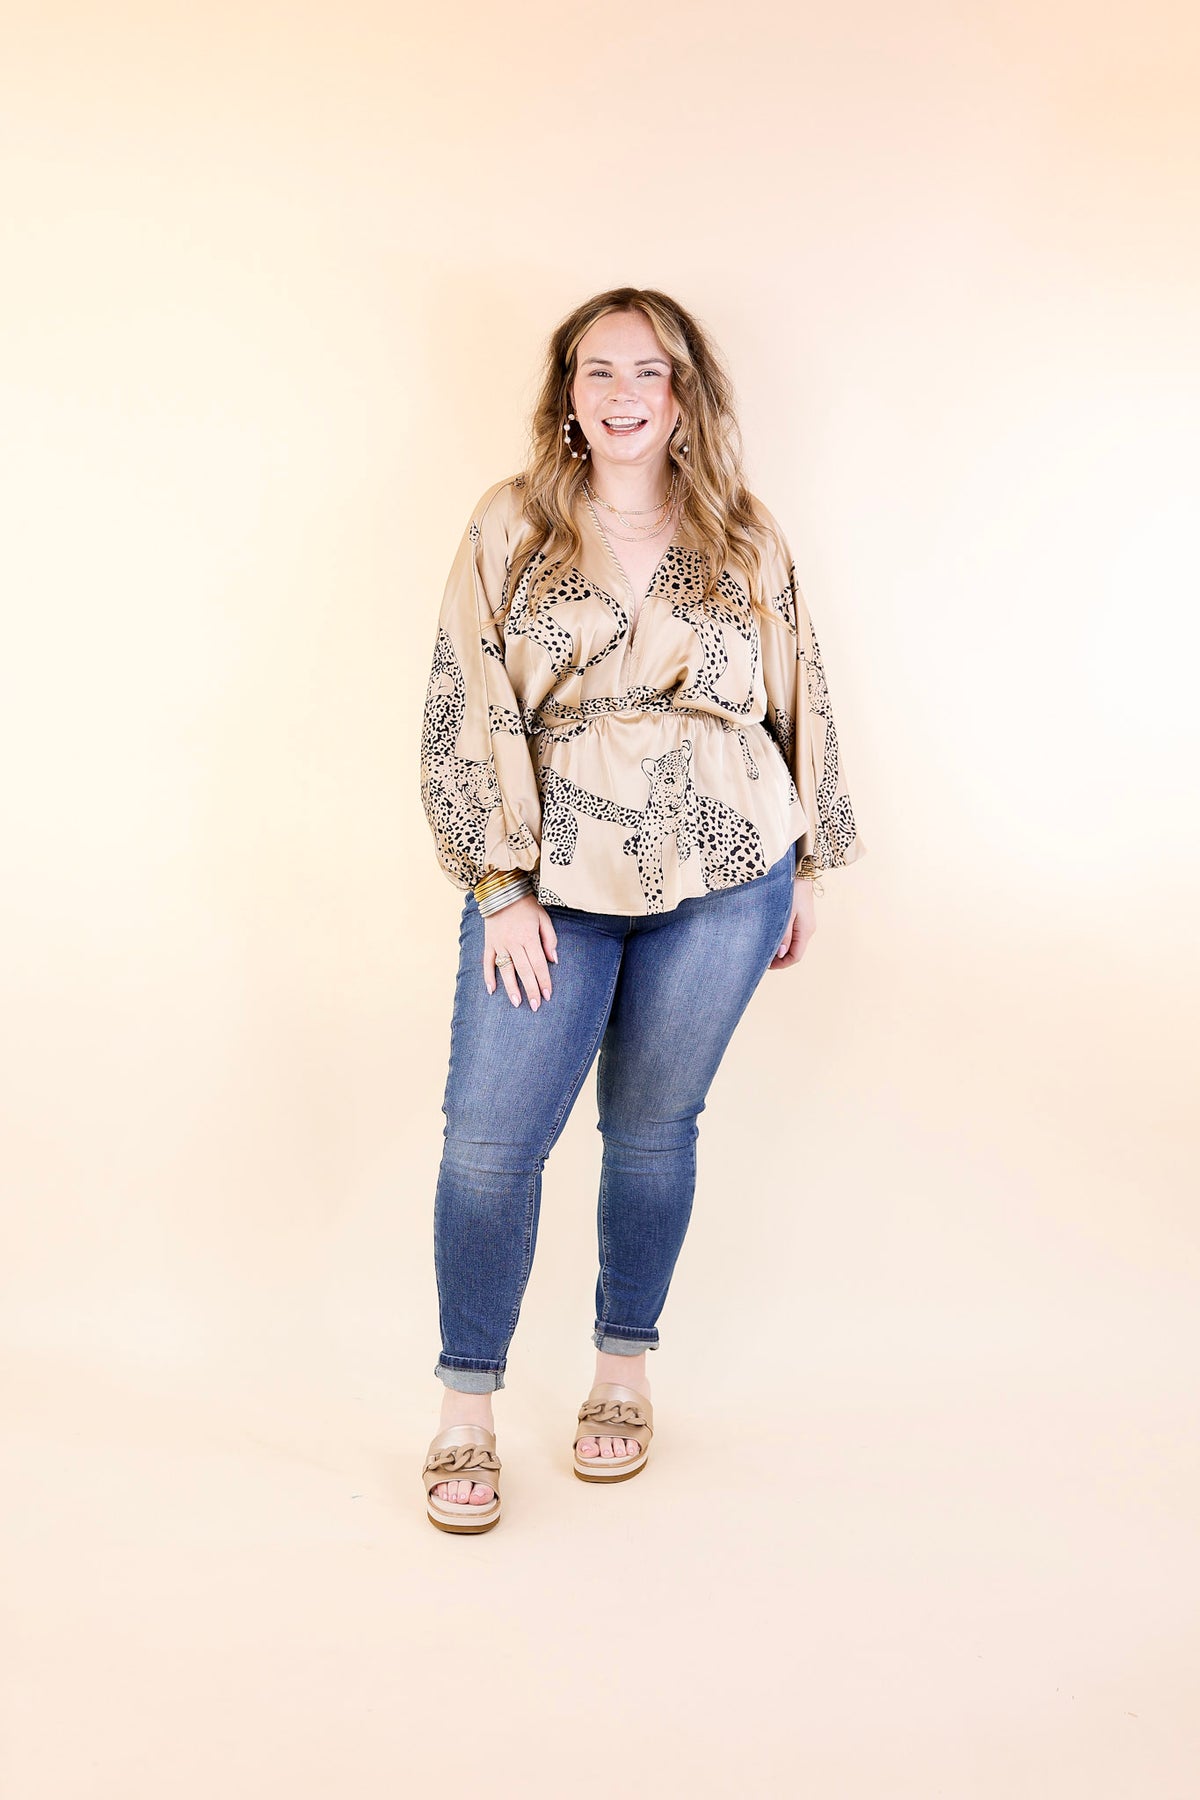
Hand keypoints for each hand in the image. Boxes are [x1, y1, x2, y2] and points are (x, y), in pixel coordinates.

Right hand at [484, 894, 558, 1009]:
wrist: (501, 892)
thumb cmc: (526, 906)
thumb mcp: (543, 918)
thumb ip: (550, 939)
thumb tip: (554, 960)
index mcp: (529, 937)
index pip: (538, 964)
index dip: (544, 980)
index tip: (548, 995)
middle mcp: (513, 942)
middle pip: (524, 971)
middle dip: (531, 989)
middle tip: (536, 1006)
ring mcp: (499, 944)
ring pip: (505, 970)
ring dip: (511, 988)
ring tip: (517, 1003)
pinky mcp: (489, 943)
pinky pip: (487, 962)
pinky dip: (488, 977)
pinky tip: (492, 990)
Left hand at [767, 875, 816, 969]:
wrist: (800, 870)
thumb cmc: (792, 889)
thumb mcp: (786, 913)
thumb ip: (783, 934)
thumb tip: (780, 954)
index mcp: (806, 930)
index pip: (795, 956)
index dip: (781, 964)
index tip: (765, 965)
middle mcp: (807, 929)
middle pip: (794, 951)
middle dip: (779, 958)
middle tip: (761, 956)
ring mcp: (805, 923)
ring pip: (792, 943)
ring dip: (779, 948)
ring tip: (763, 946)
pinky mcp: (800, 916)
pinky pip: (792, 934)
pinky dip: (781, 938)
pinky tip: (770, 934)